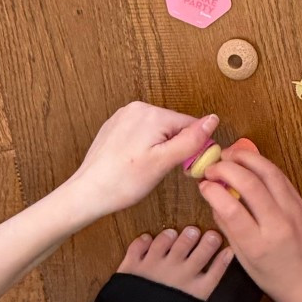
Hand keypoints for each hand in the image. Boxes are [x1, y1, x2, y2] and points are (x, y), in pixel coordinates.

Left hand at [65, 102, 219, 219]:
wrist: (88, 192)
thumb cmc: (123, 181)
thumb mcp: (165, 162)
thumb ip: (191, 139)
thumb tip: (213, 119)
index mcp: (151, 113)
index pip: (189, 124)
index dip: (192, 148)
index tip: (184, 167)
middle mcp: (136, 108)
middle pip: (173, 126)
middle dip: (173, 147)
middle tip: (161, 170)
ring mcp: (123, 116)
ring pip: (158, 131)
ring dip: (159, 148)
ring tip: (145, 168)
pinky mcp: (115, 126)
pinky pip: (141, 133)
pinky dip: (143, 147)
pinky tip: (134, 163)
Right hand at [196, 146, 301, 301]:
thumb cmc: (275, 278)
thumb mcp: (244, 261)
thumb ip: (228, 228)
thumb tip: (214, 199)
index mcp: (258, 245)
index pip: (231, 208)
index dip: (213, 190)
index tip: (203, 184)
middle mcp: (278, 224)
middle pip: (250, 183)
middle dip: (226, 168)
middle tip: (212, 166)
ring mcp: (293, 211)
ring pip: (269, 172)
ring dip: (246, 157)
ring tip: (229, 155)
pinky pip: (281, 177)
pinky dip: (263, 165)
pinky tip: (249, 162)